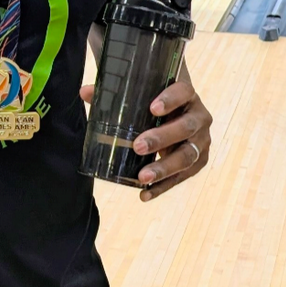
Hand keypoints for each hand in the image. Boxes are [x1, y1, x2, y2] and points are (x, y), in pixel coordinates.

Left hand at [80, 79, 211, 201]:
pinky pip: (183, 177)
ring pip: (188, 155)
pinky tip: (145, 194)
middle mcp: (199, 117)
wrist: (179, 113)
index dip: (170, 100)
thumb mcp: (141, 95)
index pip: (183, 92)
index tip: (152, 109)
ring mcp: (201, 140)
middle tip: (138, 146)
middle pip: (185, 128)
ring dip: (165, 168)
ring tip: (142, 177)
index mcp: (187, 94)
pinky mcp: (198, 160)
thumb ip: (114, 93)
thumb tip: (85, 93)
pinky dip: (163, 186)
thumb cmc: (156, 101)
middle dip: (162, 138)